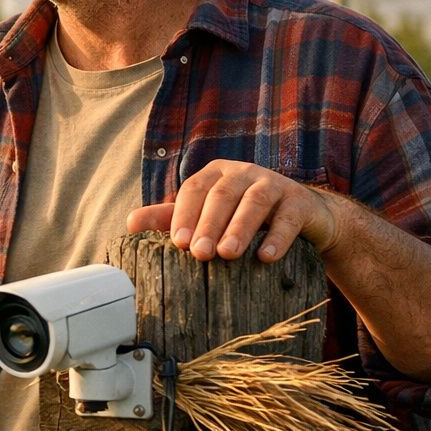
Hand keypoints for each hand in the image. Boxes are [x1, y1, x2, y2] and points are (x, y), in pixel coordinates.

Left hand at [125, 160, 340, 263]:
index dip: (184, 215)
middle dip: (209, 224)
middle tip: (200, 254)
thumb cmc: (242, 216)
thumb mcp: (207, 214)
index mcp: (215, 173)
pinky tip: (265, 257)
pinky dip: (277, 237)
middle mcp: (243, 173)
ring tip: (228, 254)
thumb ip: (170, 218)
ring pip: (254, 202)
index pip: (194, 189)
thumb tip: (129, 224)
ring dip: (240, 228)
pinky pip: (288, 217)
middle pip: (222, 195)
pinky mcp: (299, 201)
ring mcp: (273, 183)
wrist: (301, 217)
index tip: (179, 244)